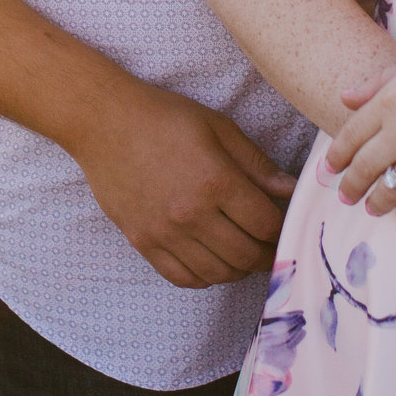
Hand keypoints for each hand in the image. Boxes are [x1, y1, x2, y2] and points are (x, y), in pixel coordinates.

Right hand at [67, 82, 297, 288]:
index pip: (266, 224)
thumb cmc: (164, 117)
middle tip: (270, 246)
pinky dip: (205, 278)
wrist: (104, 122)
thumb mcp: (218, 127)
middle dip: (267, 255)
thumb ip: (257, 163)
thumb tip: (291, 190)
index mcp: (216, 180)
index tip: (284, 225)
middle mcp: (191, 213)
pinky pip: (182, 278)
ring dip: (239, 269)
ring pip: (217, 273)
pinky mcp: (143, 242)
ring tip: (244, 254)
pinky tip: (212, 262)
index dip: (282, 229)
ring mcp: (164, 232)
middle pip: (246, 255)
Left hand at [324, 49, 395, 221]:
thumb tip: (344, 97)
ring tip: (373, 209)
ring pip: (387, 191)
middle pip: (362, 167)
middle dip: (350, 187)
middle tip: (345, 197)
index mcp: (390, 98)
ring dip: (376, 204)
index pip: (349, 134)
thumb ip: (380, 82)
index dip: (335, 157)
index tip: (328, 170)